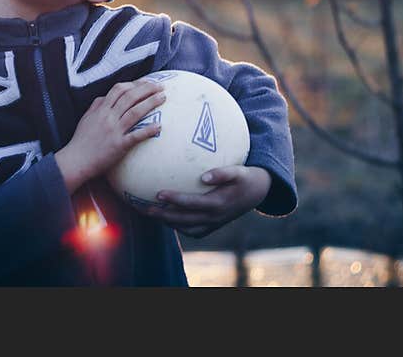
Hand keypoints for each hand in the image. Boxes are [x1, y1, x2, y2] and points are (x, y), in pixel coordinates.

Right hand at [56, 80, 164, 193]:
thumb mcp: (86, 118)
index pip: (118, 89)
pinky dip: (148, 130)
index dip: (134, 83)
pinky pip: (136, 136)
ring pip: (134, 112)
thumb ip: (96, 106)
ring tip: (163, 97)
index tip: (146, 82)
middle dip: (146, 88)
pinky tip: (159, 126)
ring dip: (150, 103)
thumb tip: (105, 97)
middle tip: (160, 86)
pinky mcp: (119, 145)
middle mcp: (108, 117)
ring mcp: (114, 131)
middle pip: (129, 97)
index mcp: (101, 110)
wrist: (76, 160)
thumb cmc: (81, 140)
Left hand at [140, 165, 271, 237]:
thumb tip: (204, 176)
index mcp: (219, 204)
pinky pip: (192, 230)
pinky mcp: (212, 226)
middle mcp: (215, 217)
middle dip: (164, 215)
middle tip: (144, 208)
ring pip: (186, 228)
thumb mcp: (239, 171)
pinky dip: (177, 225)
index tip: (158, 193)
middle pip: (184, 220)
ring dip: (167, 222)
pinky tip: (163, 216)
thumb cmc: (244, 177)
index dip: (176, 200)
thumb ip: (223, 173)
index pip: (193, 204)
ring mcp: (213, 224)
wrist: (258, 192)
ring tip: (148, 213)